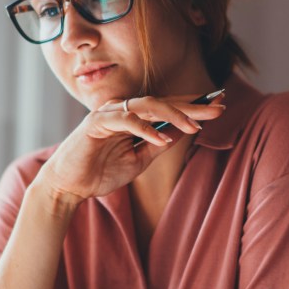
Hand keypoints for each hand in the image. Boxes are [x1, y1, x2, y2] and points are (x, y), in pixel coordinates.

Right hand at [34, 93, 225, 213]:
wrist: (69, 186)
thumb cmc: (100, 172)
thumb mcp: (139, 160)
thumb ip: (158, 144)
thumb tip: (184, 131)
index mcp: (133, 117)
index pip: (167, 107)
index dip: (193, 106)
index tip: (219, 106)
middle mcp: (122, 110)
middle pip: (163, 102)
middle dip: (192, 106)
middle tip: (219, 108)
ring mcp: (108, 113)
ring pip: (147, 105)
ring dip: (173, 114)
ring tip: (195, 125)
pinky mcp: (96, 123)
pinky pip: (125, 120)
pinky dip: (145, 129)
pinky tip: (162, 139)